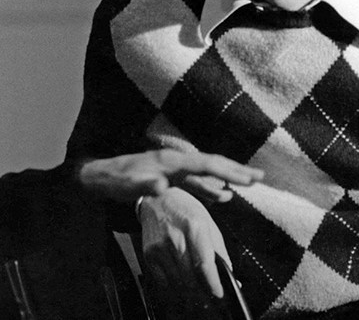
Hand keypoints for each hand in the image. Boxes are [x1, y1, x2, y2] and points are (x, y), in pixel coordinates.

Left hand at [78, 149, 262, 202]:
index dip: (228, 171)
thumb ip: (144, 186)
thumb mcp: (126, 185)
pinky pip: (196, 182)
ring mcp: (173, 168)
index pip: (205, 164)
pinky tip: (222, 197)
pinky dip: (212, 188)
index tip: (248, 179)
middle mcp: (175, 161)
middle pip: (211, 164)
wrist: (98, 176)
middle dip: (236, 170)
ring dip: (227, 177)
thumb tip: (160, 186)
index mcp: (170, 162)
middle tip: (260, 178)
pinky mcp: (169, 177)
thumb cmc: (113, 181)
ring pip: (206, 172)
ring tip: (250, 182)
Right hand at [140, 188, 228, 300]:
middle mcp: (175, 237)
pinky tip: (179, 275)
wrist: (157, 199)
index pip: (204, 265)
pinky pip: (163, 281)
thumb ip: (220, 249)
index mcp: (194, 227)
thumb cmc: (185, 210)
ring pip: (177, 282)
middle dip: (202, 289)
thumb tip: (229, 273)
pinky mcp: (149, 254)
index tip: (218, 292)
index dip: (213, 284)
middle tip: (207, 288)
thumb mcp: (208, 223)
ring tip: (194, 282)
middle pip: (191, 278)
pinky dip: (173, 284)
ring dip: (188, 288)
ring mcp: (159, 247)